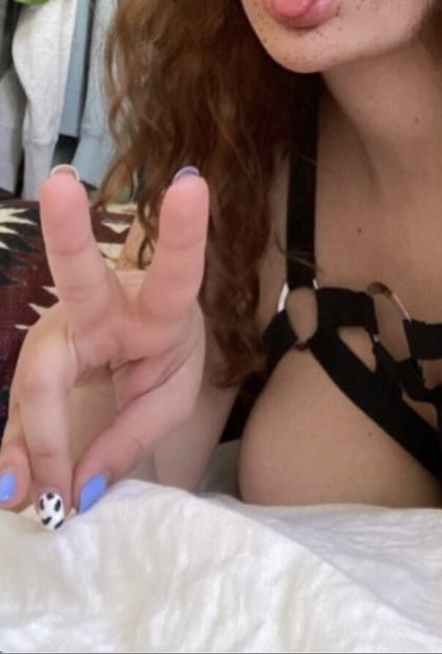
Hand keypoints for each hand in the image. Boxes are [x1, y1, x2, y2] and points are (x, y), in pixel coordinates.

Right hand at [0, 168, 208, 517]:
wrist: (137, 347)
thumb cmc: (163, 357)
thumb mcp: (172, 397)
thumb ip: (133, 436)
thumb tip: (80, 488)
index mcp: (157, 307)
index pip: (175, 272)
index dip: (183, 231)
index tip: (190, 182)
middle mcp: (102, 306)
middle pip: (80, 274)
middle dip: (68, 228)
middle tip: (59, 184)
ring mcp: (61, 329)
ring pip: (38, 377)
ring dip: (35, 438)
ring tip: (32, 493)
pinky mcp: (36, 361)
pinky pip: (22, 413)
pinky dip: (20, 457)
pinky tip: (16, 489)